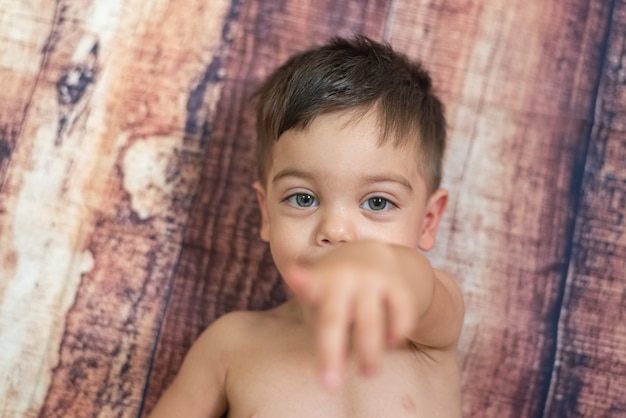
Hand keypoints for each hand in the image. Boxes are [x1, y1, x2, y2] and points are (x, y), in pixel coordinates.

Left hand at [284, 241, 419, 387]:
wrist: (375, 253)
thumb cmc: (339, 284)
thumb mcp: (321, 289)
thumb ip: (316, 314)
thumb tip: (324, 349)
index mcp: (322, 278)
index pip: (310, 285)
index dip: (302, 283)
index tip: (295, 277)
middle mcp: (346, 275)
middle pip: (335, 318)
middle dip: (331, 353)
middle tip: (329, 385)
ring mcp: (374, 278)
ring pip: (369, 324)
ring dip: (369, 354)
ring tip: (368, 373)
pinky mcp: (399, 284)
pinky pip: (400, 316)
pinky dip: (396, 333)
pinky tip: (389, 343)